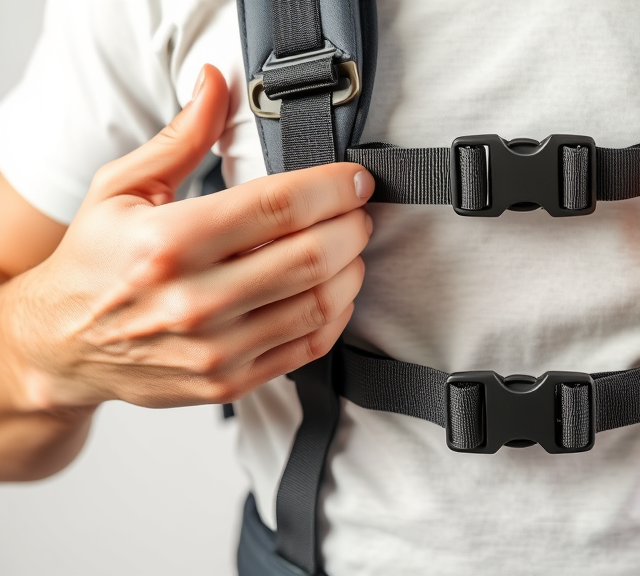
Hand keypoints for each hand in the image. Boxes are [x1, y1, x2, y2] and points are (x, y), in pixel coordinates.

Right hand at [1, 65, 373, 410]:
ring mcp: (215, 348)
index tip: (355, 178)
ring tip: (350, 247)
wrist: (61, 345)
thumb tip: (217, 83)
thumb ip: (181, 137)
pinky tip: (336, 290)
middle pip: (311, 256)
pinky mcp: (229, 380)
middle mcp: (194, 300)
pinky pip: (309, 347)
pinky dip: (337, 314)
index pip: (278, 206)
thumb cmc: (94, 262)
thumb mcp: (121, 188)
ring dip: (351, 269)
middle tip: (358, 210)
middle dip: (352, 226)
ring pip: (319, 303)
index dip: (332, 187)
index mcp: (169, 242)